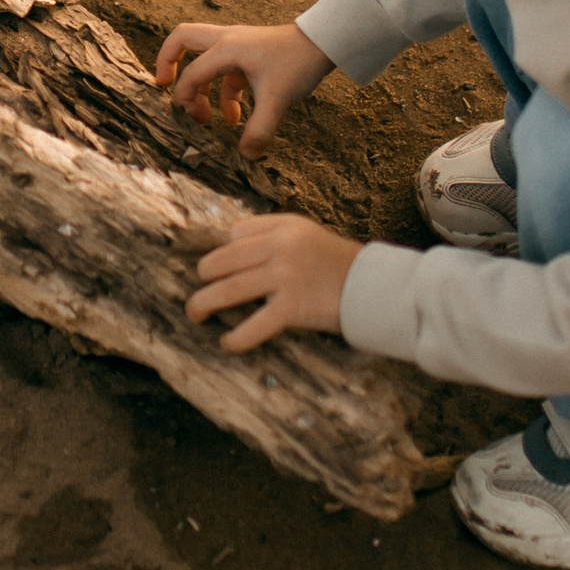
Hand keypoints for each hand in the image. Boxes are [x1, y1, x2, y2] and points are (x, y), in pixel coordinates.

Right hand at [154, 21, 333, 155]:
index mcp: (227, 48)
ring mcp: (237, 46)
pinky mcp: (248, 55)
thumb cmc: (297, 64)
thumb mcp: (277, 100)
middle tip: (163, 86)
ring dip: (200, 86)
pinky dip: (222, 93)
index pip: (192, 72)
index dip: (184, 96)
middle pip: (183, 38)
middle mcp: (227, 41)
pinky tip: (235, 118)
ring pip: (203, 58)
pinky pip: (224, 72)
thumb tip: (245, 156)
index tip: (187, 118)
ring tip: (206, 118)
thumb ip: (259, 130)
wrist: (322, 44)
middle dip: (168, 61)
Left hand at [187, 214, 362, 351]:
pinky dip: (237, 337)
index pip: (236, 234)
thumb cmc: (339, 262)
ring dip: (204, 303)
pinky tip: (227, 342)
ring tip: (195, 314)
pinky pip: (255, 324)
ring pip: (230, 289)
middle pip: (224, 259)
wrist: (374, 287)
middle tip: (200, 289)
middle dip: (205, 276)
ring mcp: (285, 277)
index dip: (226, 252)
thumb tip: (231, 244)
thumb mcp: (306, 233)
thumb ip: (273, 234)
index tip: (224, 267)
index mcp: (282, 227)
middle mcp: (280, 247)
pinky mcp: (293, 307)